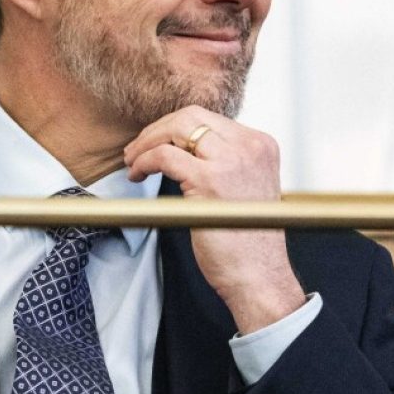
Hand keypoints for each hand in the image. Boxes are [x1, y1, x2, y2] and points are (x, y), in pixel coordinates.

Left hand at [123, 106, 303, 334]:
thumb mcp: (244, 184)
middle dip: (156, 130)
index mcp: (261, 144)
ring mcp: (232, 162)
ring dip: (146, 143)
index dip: (172, 127)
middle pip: (189, 116)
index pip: (206, 117)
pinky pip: (164, 156)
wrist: (260, 277)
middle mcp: (250, 147)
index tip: (153, 142)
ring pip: (176, 129)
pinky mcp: (210, 181)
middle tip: (136, 150)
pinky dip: (144, 162)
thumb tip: (180, 143)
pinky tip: (136, 175)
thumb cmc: (247, 239)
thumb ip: (222, 159)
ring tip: (132, 161)